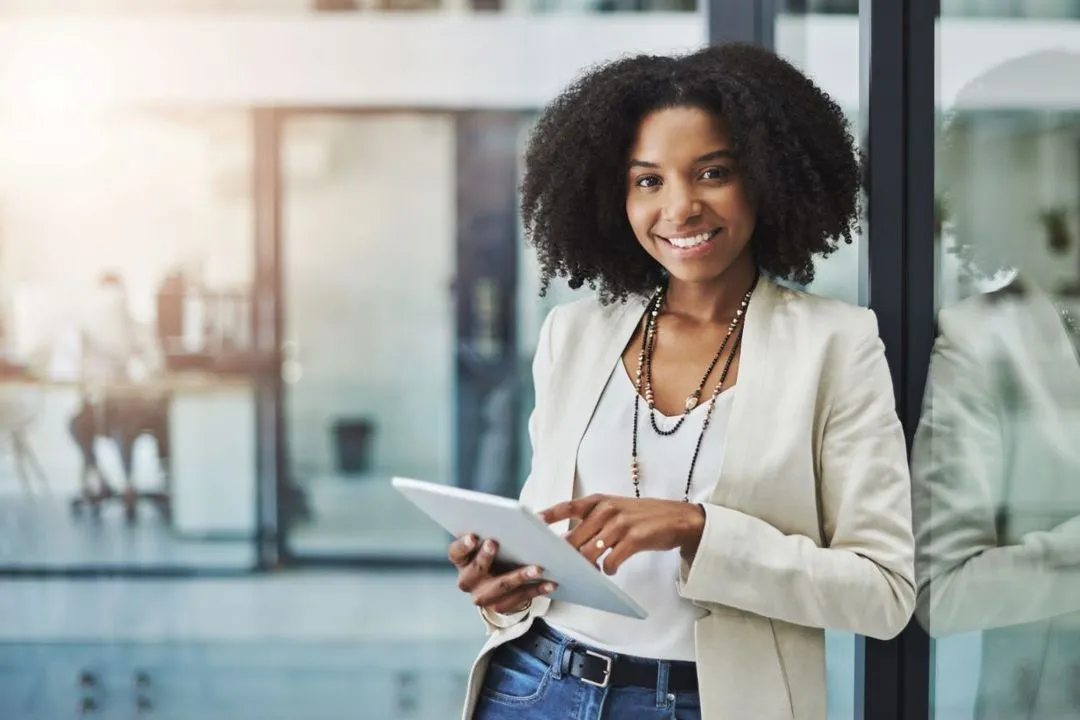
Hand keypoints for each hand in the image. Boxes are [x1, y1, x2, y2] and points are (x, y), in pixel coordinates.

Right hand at [447, 534, 556, 614]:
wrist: (498, 583)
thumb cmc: (497, 553)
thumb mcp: (491, 541)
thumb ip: (499, 529)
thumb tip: (530, 517)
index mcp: (462, 560)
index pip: (456, 552)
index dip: (462, 545)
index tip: (473, 536)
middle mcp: (467, 580)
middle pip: (474, 571)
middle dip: (485, 558)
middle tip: (494, 543)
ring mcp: (482, 596)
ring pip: (499, 587)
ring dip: (519, 576)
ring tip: (538, 568)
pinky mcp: (499, 606)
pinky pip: (518, 599)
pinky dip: (536, 589)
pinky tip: (550, 583)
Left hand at [540, 495, 705, 574]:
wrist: (678, 518)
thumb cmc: (642, 516)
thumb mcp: (614, 510)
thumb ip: (591, 522)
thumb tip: (565, 540)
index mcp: (599, 501)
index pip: (567, 507)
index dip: (548, 516)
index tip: (531, 524)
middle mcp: (607, 509)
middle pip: (574, 537)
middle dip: (565, 556)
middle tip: (559, 568)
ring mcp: (620, 523)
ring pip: (589, 552)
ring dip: (586, 567)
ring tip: (590, 572)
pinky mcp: (634, 539)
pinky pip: (611, 561)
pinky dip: (607, 570)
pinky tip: (610, 570)